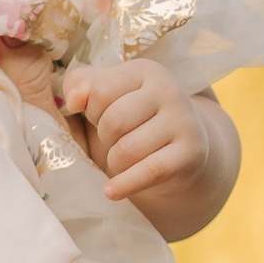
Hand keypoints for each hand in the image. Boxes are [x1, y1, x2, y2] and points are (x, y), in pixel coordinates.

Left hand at [59, 56, 211, 208]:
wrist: (185, 149)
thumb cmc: (136, 120)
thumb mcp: (109, 95)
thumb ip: (81, 86)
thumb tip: (72, 101)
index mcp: (146, 71)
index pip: (99, 92)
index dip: (91, 111)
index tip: (101, 118)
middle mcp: (169, 90)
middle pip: (113, 122)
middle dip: (105, 138)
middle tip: (115, 142)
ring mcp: (183, 121)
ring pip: (126, 150)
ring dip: (115, 162)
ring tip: (121, 161)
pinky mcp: (191, 152)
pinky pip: (148, 172)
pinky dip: (124, 185)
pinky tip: (111, 191)